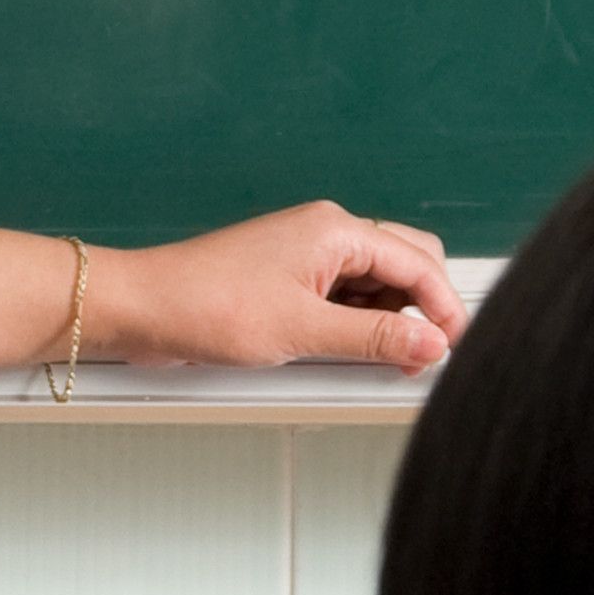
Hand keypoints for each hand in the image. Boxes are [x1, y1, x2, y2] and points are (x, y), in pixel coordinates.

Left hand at [96, 203, 466, 373]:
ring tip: (378, 363)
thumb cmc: (204, 305)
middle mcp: (324, 236)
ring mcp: (306, 260)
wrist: (142, 311)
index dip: (443, 307)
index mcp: (334, 231)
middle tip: (420, 357)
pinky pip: (341, 302)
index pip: (419, 260)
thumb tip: (428, 342)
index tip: (452, 347)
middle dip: (419, 310)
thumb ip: (374, 338)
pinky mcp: (288, 285)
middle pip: (404, 265)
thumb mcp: (302, 330)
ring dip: (384, 323)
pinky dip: (352, 329)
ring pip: (373, 287)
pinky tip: (344, 358)